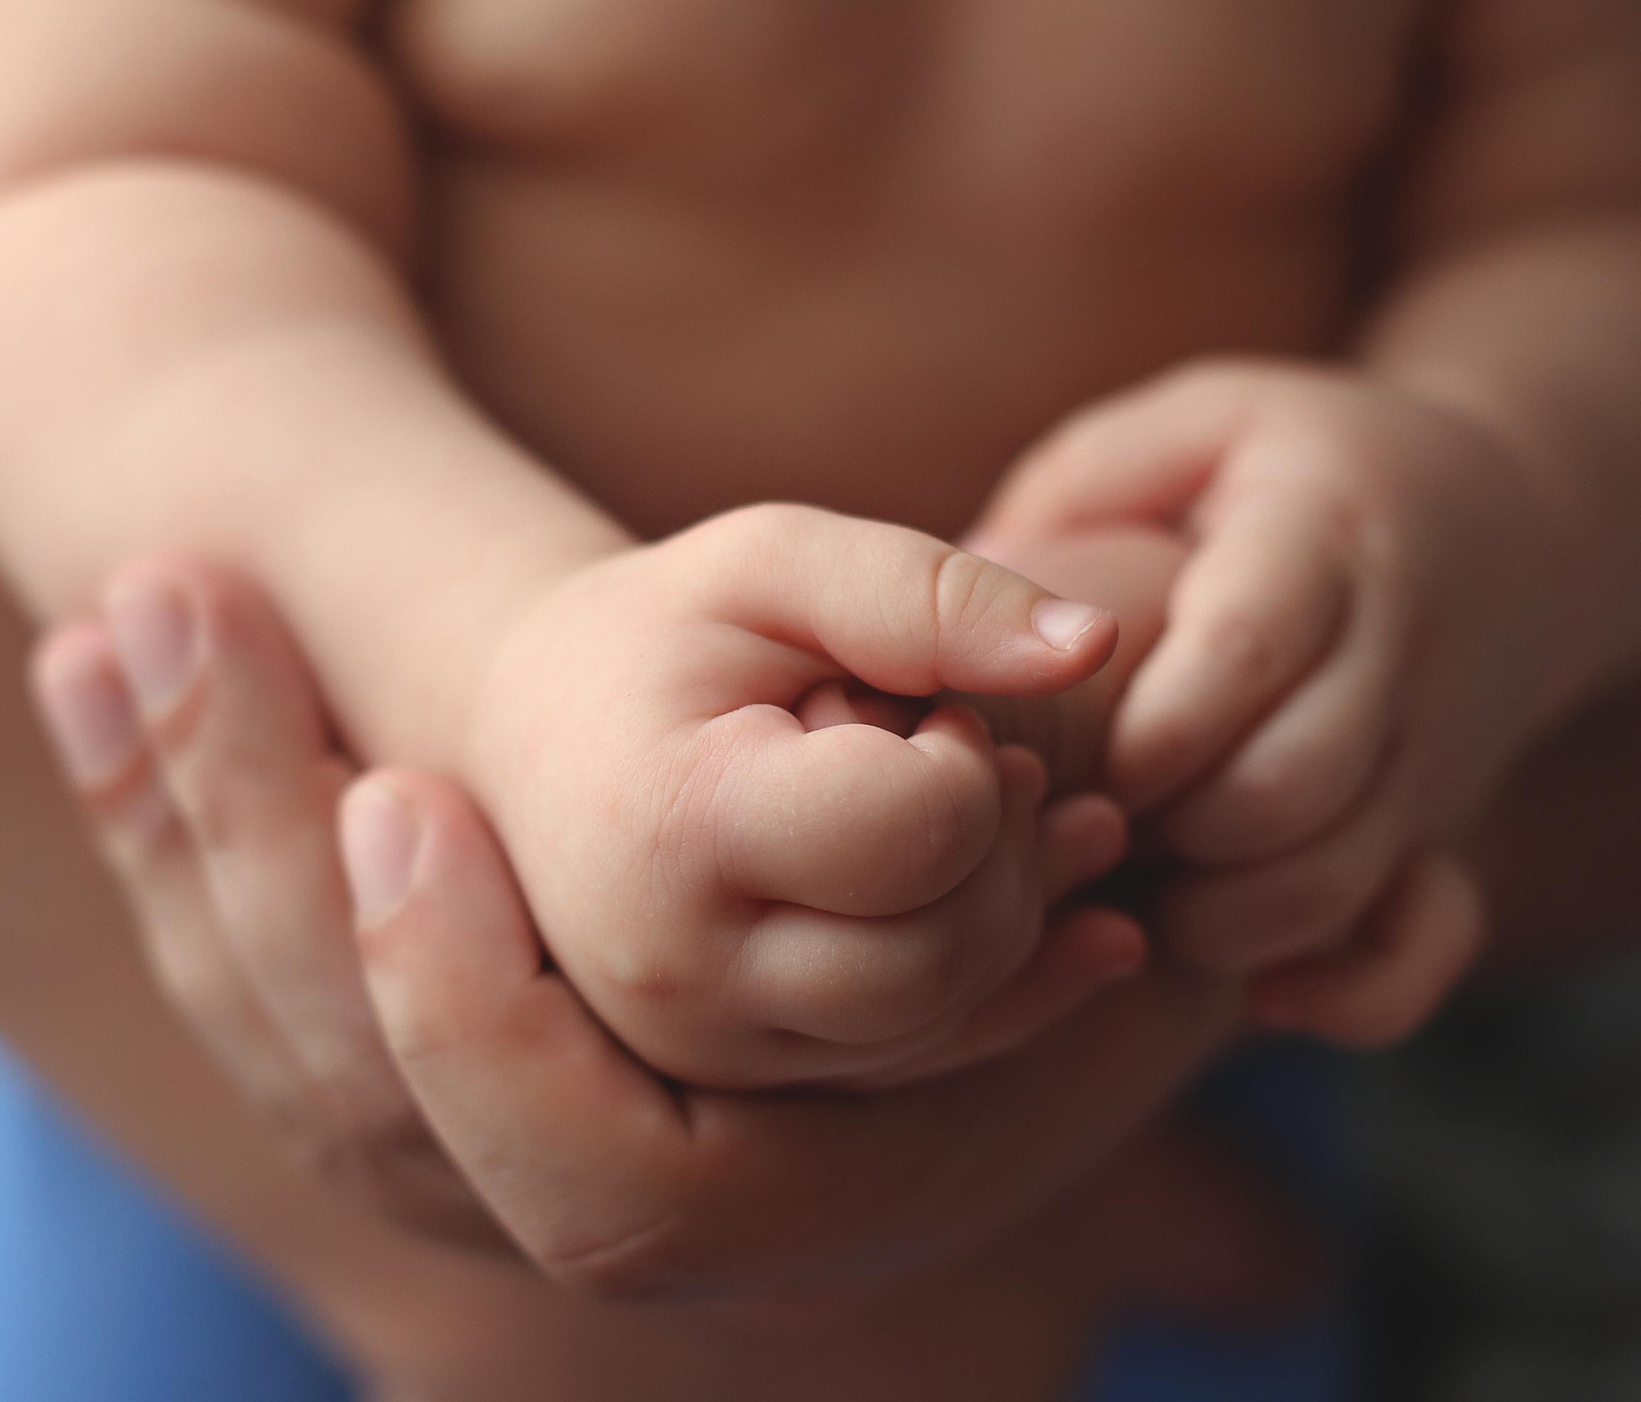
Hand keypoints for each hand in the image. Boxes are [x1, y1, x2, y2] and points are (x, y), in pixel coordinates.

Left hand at [31, 558, 1297, 1310]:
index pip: (563, 1169)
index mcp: (753, 1191)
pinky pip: (222, 965)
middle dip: (246, 844)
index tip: (412, 796)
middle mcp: (575, 1197)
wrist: (897, 898)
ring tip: (104, 616)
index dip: (468, 1007)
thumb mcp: (1020, 815)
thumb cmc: (985, 853)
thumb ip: (1009, 764)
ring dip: (161, 816)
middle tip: (185, 615)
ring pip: (254, 1026)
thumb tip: (1085, 667)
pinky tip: (88, 657)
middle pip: (348, 1087)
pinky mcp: (373, 1038)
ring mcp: (451, 1131)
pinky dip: (143, 812)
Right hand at [461, 502, 1145, 1088]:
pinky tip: (1064, 881)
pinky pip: (943, 1050)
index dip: (960, 751)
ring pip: (957, 1008)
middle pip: (950, 948)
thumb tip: (1098, 645)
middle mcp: (684, 979)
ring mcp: (718, 1050)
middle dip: (994, 836)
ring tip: (956, 793)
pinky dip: (1019, 963)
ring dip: (1005, 893)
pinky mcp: (762, 1078)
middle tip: (945, 746)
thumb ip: (930, 592)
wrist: (542, 740)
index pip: (920, 830)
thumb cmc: (667, 631)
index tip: (905, 698)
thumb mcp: (775, 561)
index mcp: (674, 835)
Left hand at [978, 360, 1527, 1043]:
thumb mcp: (1194, 422)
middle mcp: (1397, 650)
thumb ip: (1079, 486)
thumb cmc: (1292, 465)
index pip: (1244, 646)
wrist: (1515, 523)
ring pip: (1340, 877)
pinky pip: (1425, 947)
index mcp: (1320, 533)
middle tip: (1098, 824)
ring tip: (1145, 890)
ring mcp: (1434, 755)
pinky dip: (1346, 994)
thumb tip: (966, 601)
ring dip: (1224, 916)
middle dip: (1172, 830)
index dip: (1150, 725)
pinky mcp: (1449, 834)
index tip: (1083, 754)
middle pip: (1294, 784)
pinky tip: (1263, 991)